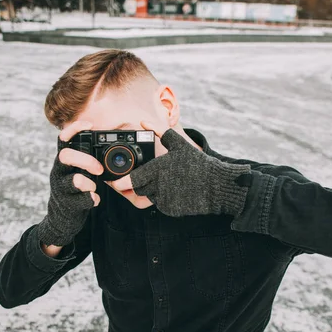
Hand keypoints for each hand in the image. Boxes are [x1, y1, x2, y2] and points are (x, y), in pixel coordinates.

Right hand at [37, 121, 103, 246]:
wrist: (63, 216)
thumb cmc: (77, 188)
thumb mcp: (80, 170)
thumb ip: (88, 158)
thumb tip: (113, 143)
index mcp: (65, 160)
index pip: (63, 139)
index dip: (74, 129)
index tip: (89, 125)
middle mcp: (59, 171)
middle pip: (65, 156)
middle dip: (85, 160)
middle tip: (99, 170)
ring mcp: (61, 188)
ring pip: (73, 181)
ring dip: (89, 184)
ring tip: (94, 188)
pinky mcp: (66, 204)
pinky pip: (79, 201)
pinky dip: (90, 200)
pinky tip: (94, 200)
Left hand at [109, 121, 251, 217]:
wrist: (217, 186)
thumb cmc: (198, 163)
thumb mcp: (180, 144)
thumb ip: (160, 131)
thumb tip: (143, 121)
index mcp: (158, 169)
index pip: (132, 179)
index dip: (121, 182)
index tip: (114, 182)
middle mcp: (159, 186)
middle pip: (138, 188)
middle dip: (138, 184)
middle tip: (148, 177)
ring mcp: (165, 200)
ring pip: (149, 196)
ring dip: (152, 190)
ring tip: (167, 181)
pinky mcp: (171, 210)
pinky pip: (160, 205)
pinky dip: (163, 199)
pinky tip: (174, 190)